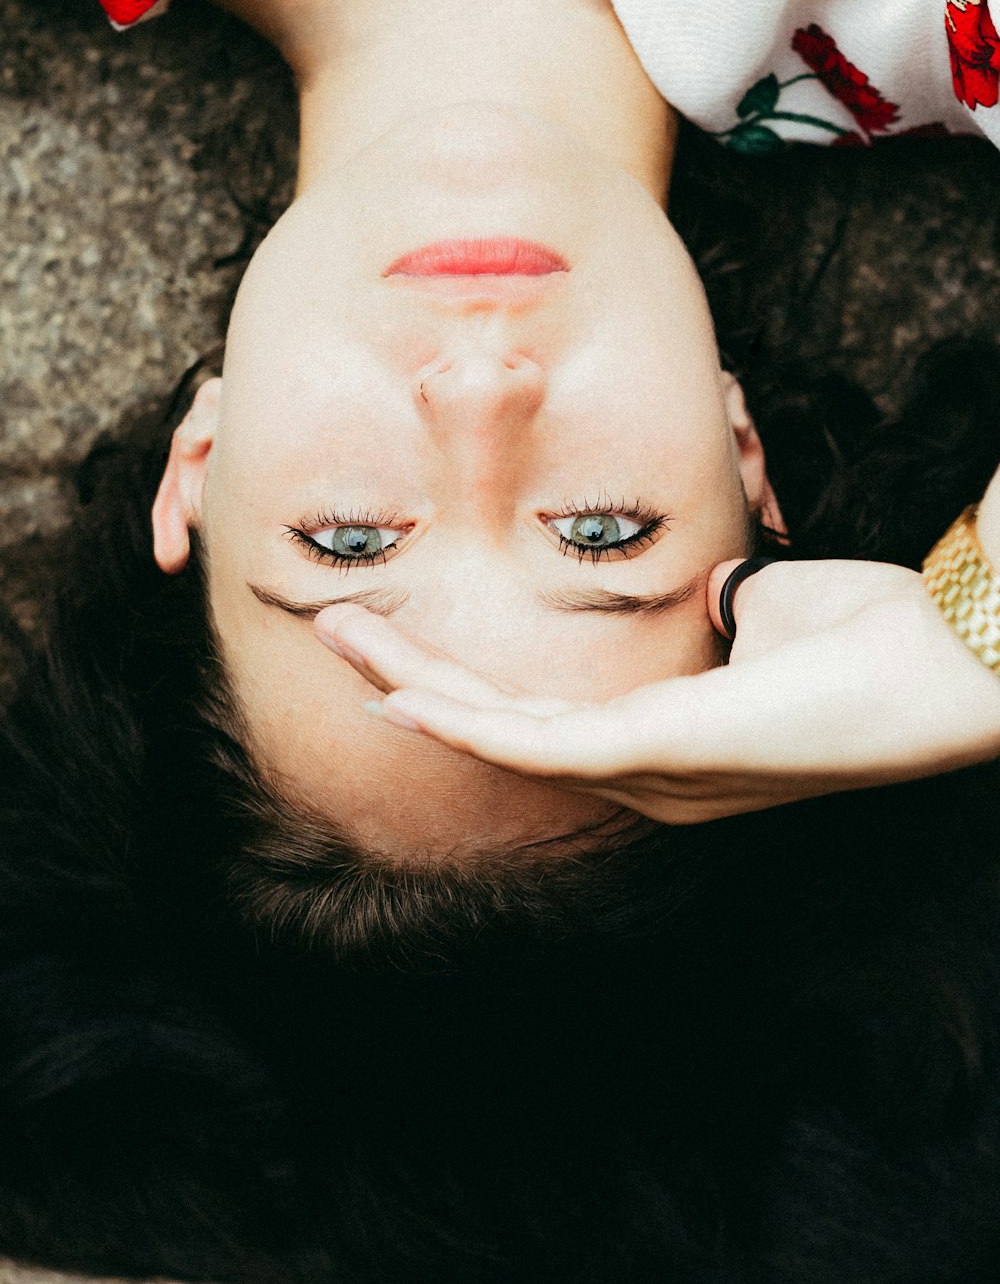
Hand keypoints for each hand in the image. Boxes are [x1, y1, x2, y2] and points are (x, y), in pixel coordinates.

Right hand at [314, 561, 999, 824]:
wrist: (941, 661)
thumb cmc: (865, 636)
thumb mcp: (763, 616)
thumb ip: (712, 612)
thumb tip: (704, 592)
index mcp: (666, 750)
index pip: (539, 715)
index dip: (462, 682)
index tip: (403, 644)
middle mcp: (643, 781)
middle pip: (498, 726)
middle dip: (411, 674)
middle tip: (336, 630)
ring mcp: (643, 776)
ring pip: (497, 731)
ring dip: (412, 680)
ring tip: (339, 634)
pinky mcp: (651, 753)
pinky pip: (533, 741)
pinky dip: (460, 717)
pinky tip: (402, 692)